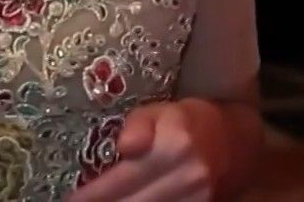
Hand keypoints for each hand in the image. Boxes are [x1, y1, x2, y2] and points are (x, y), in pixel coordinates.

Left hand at [69, 100, 226, 201]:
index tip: (70, 198)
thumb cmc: (188, 123)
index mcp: (175, 146)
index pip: (122, 179)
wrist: (233, 146)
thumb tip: (125, 147)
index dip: (91, 194)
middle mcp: (187, 177)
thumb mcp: (162, 110)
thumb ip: (139, 124)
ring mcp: (195, 199)